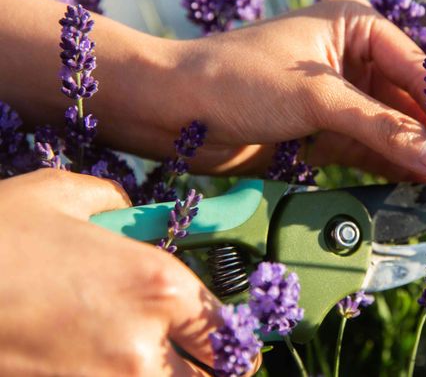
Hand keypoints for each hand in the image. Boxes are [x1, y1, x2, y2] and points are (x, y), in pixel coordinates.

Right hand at [0, 169, 246, 375]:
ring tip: (149, 359)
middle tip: (200, 359)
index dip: (232, 338)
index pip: (226, 331)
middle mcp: (142, 343)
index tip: (228, 340)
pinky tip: (105, 364)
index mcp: (158, 285)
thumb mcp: (64, 195)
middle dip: (212, 370)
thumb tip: (131, 215)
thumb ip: (118, 206)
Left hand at [170, 0, 425, 204]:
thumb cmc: (235, 79)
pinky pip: (375, 152)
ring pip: (400, 133)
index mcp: (359, 27)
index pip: (423, 76)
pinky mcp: (328, 131)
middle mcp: (357, 58)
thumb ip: (382, 129)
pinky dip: (399, 171)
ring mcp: (344, 98)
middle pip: (417, 107)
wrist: (170, 108)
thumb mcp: (315, 98)